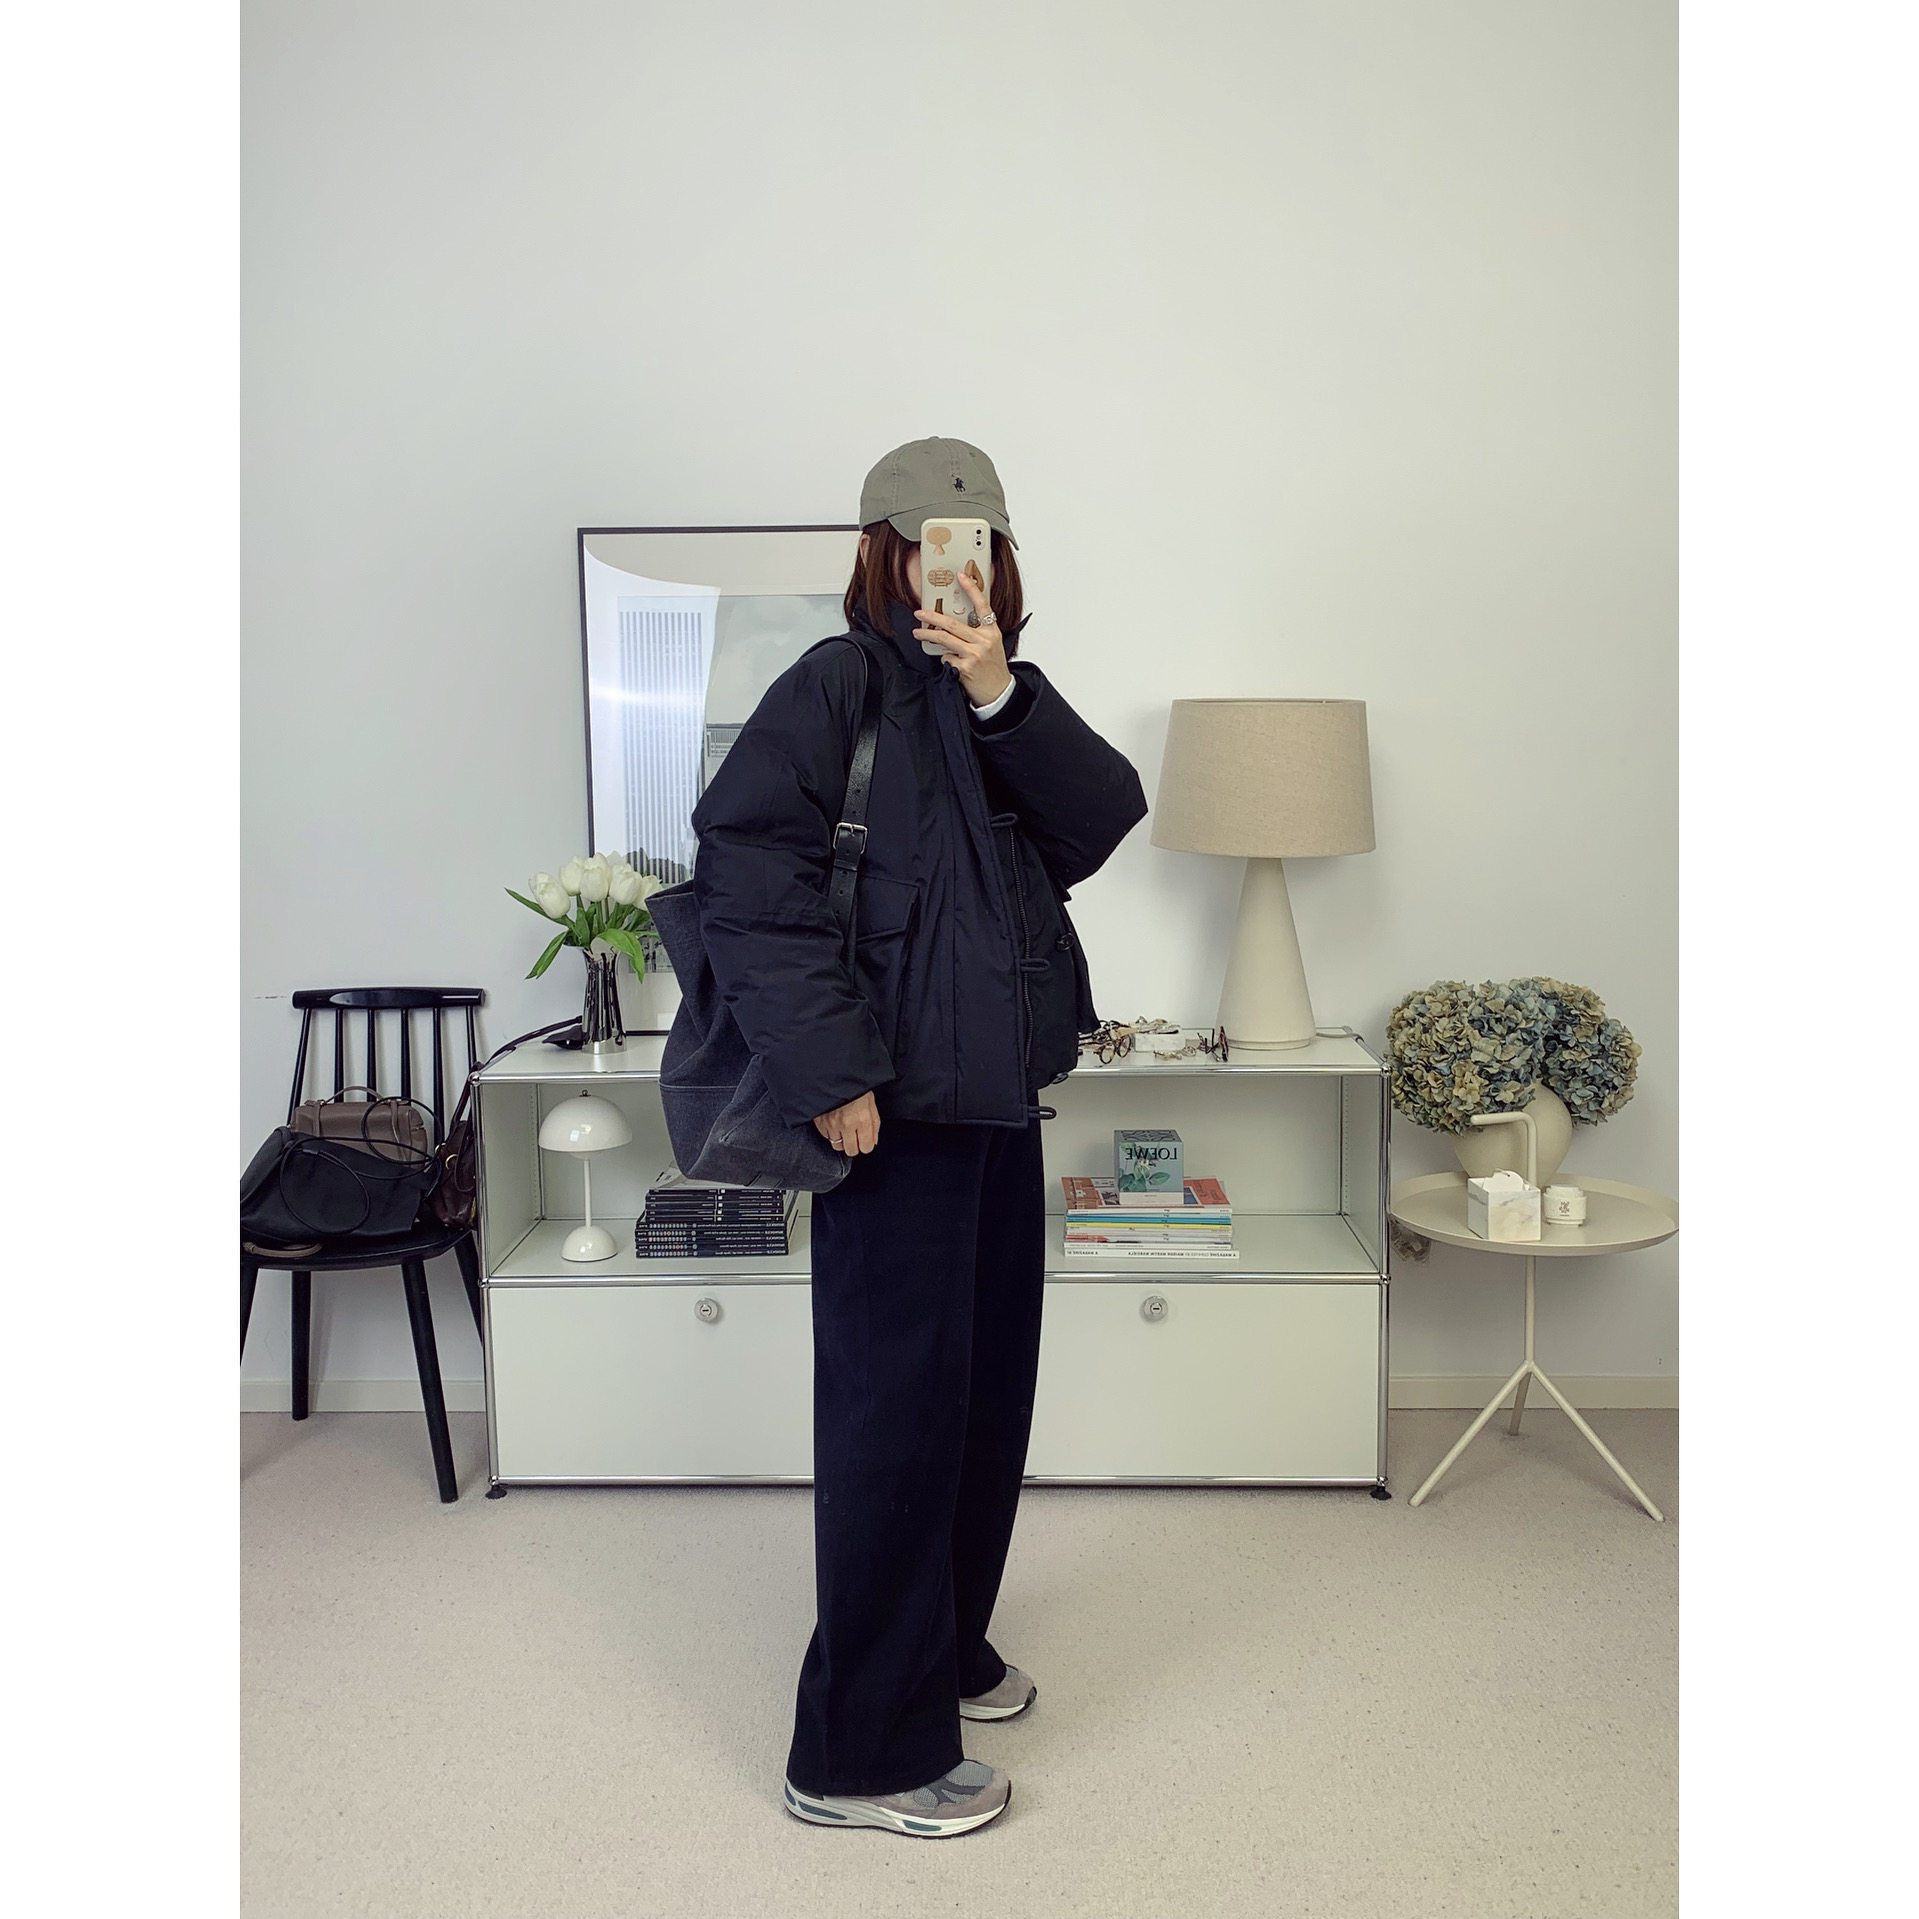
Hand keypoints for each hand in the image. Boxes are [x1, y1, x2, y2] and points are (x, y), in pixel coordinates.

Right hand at [812, 1089, 880, 1154]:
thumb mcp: (871, 1102)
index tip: (865, 1140)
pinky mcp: (820, 1122)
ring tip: (843, 1127)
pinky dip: (830, 1132)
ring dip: (841, 1139)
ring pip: (837, 1145)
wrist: (834, 1074)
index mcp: (862, 1118)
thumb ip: (874, 1124)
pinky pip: (826, 1136)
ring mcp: (831, 1124)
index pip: (866, 1147)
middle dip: (854, 1145)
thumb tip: (873, 1140)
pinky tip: (834, 1122)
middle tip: (854, 1136)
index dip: (866, 1145)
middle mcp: (846, 1124)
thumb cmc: (855, 1086)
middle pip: (850, 1150)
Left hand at [915, 567, 1011, 707]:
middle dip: (932, 617)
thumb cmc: (993, 667)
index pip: (982, 605)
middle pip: (953, 624)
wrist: (999, 692)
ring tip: (917, 633)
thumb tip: (952, 624)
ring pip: (945, 639)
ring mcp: (974, 654)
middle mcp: (984, 640)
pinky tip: (952, 663)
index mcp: (991, 631)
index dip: (971, 588)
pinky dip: (945, 658)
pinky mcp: (965, 667)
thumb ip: (977, 632)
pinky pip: (946, 657)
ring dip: (927, 635)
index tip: (961, 575)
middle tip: (920, 613)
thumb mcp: (992, 644)